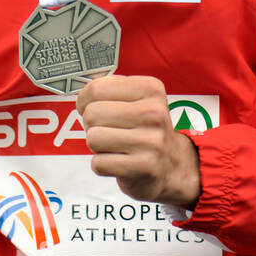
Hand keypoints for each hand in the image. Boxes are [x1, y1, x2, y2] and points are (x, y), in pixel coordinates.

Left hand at [76, 75, 200, 208]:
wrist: (172, 166)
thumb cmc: (146, 130)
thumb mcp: (139, 100)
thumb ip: (111, 89)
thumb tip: (83, 94)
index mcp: (151, 89)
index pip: (97, 88)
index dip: (85, 101)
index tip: (92, 107)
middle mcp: (154, 113)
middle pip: (93, 114)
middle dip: (91, 125)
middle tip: (107, 131)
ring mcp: (151, 141)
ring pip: (93, 138)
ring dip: (97, 146)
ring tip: (114, 146)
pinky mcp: (144, 167)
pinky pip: (99, 163)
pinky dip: (102, 165)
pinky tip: (119, 161)